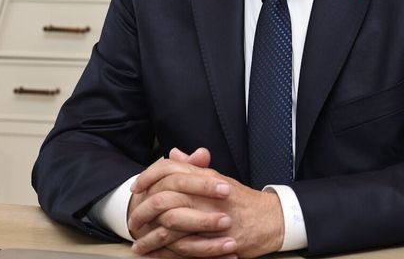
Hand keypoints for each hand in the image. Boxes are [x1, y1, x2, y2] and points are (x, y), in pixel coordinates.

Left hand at [128, 148, 284, 258]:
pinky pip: (182, 248)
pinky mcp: (214, 240)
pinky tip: (154, 256)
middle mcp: (205, 195)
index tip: (136, 188)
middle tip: (132, 221)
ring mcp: (209, 218)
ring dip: (149, 237)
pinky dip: (164, 254)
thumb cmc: (243, 201)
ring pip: (169, 226)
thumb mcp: (218, 179)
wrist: (271, 219)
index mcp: (205, 177)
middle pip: (163, 198)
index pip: (168, 170)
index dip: (148, 177)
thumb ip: (194, 168)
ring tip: (138, 244)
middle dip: (142, 212)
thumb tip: (174, 155)